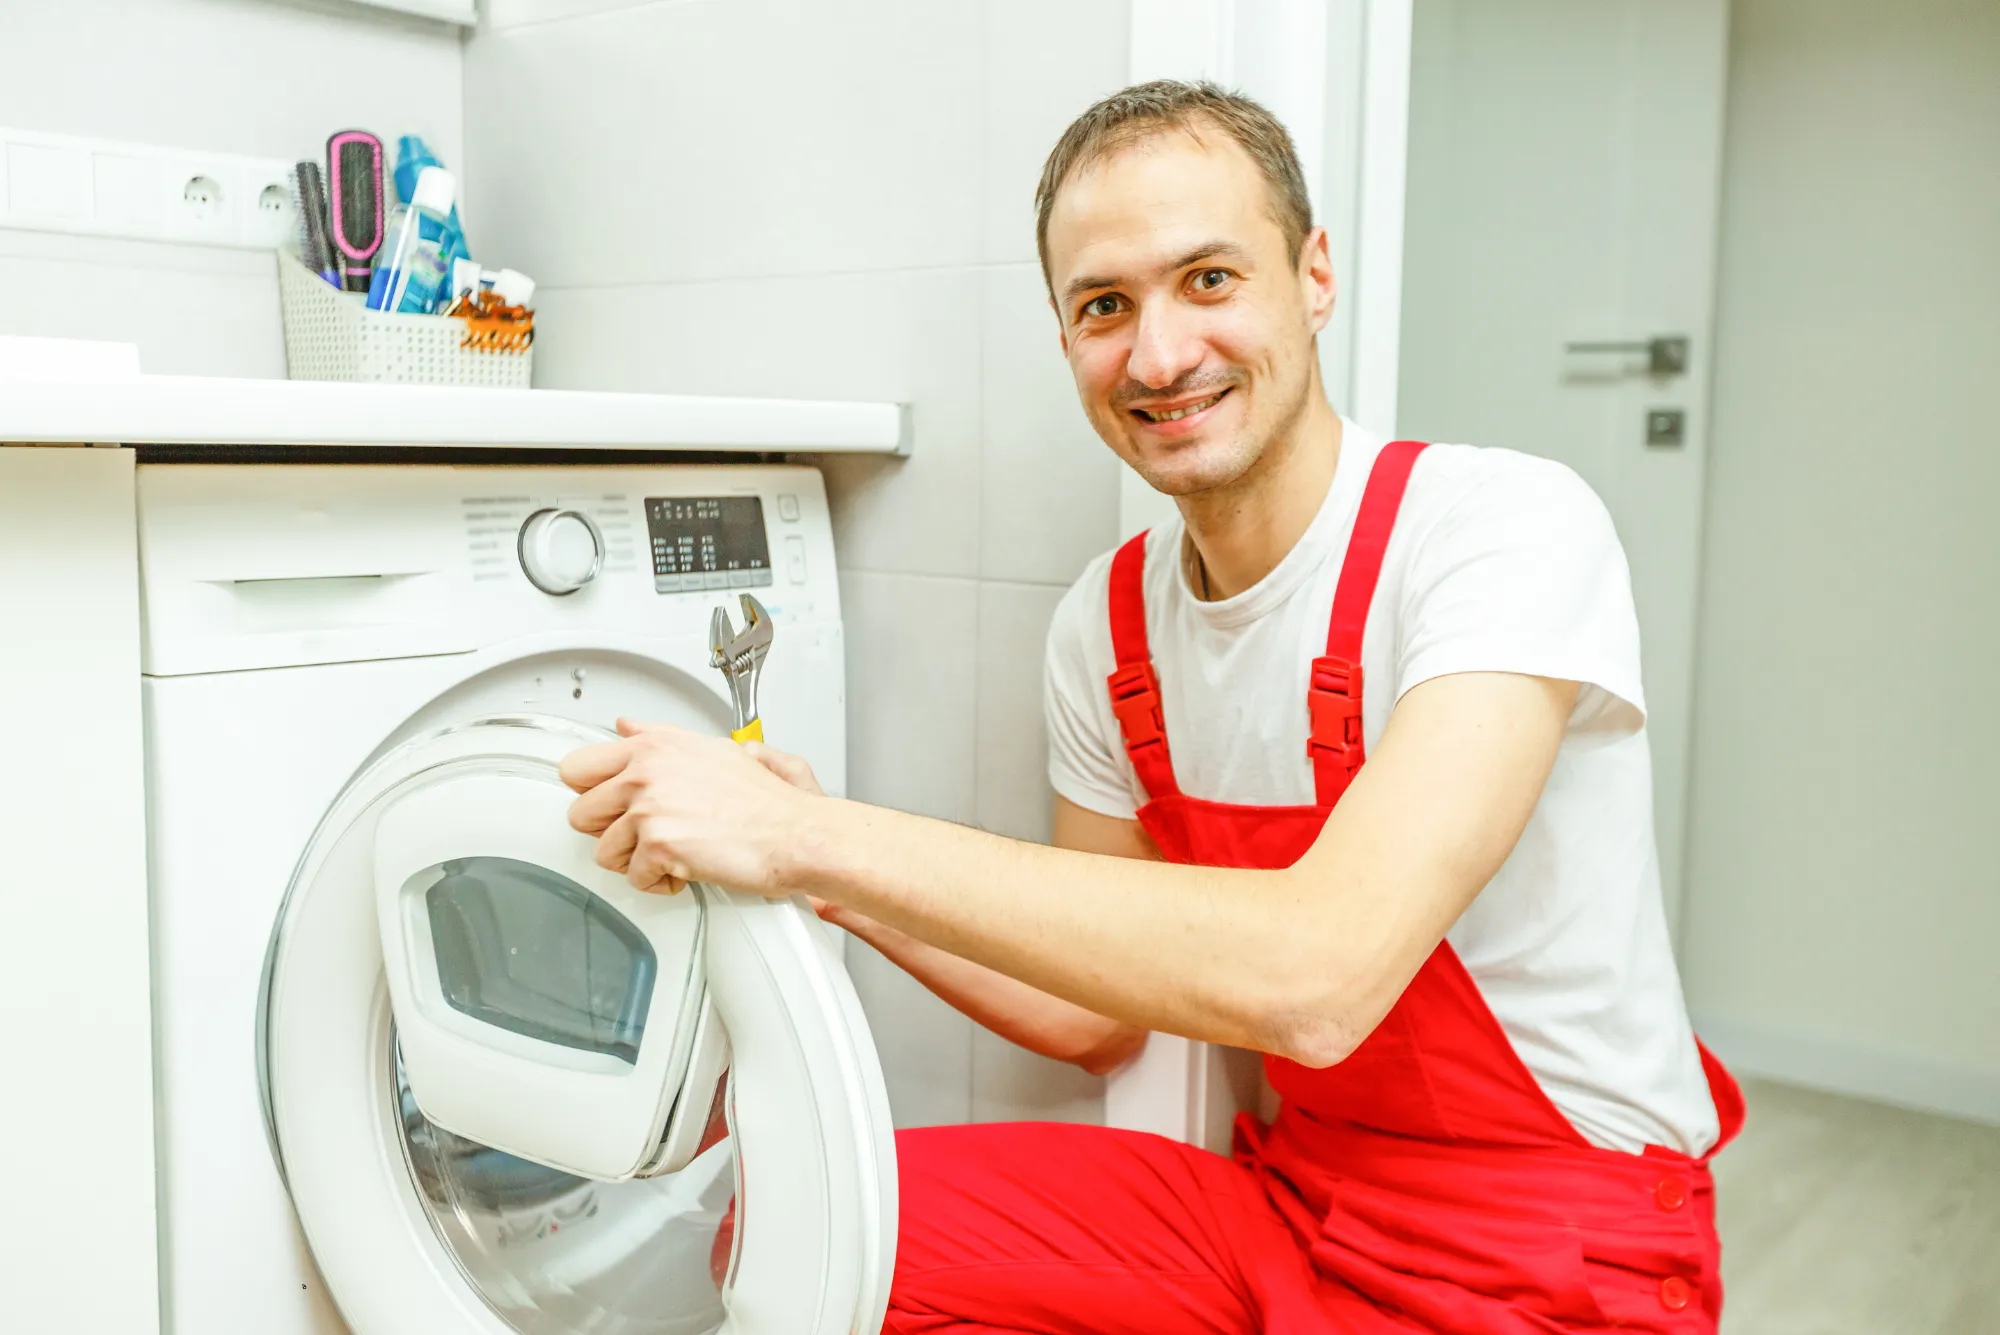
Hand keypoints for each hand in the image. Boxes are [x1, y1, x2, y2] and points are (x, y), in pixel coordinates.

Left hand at [559, 719, 818, 895]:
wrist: (794, 835)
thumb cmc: (764, 801)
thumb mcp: (710, 750)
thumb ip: (658, 737)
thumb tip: (625, 727)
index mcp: (653, 746)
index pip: (578, 767)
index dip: (592, 793)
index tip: (606, 805)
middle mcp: (646, 772)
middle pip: (581, 814)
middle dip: (609, 832)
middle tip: (643, 835)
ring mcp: (649, 808)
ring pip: (604, 852)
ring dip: (636, 861)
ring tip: (671, 853)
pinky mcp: (659, 845)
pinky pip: (634, 878)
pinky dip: (660, 883)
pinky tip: (684, 869)